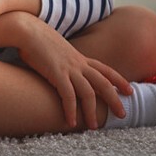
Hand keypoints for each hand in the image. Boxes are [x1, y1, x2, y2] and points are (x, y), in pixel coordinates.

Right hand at [14, 21, 131, 128]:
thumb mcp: (55, 50)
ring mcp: (68, 68)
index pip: (105, 70)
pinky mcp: (56, 73)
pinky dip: (71, 110)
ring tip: (93, 126)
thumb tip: (60, 69)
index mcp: (79, 57)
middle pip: (103, 83)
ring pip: (88, 93)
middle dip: (114, 99)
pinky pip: (68, 96)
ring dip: (91, 111)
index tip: (129, 90)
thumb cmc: (36, 39)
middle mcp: (78, 63)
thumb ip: (62, 61)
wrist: (26, 29)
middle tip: (122, 114)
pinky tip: (70, 122)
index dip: (119, 80)